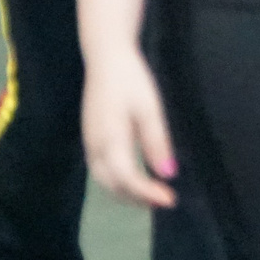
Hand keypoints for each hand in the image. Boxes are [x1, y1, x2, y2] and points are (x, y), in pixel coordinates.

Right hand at [83, 48, 177, 208]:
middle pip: (113, 185)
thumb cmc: (130, 80)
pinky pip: (100, 171)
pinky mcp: (90, 139)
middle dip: (137, 199)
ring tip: (151, 196)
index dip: (147, 193)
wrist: (105, 58)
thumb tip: (168, 174)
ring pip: (104, 181)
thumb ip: (157, 142)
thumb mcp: (149, 108)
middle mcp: (95, 146)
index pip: (127, 178)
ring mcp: (89, 143)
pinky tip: (135, 180)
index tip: (170, 199)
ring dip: (126, 194)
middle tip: (164, 201)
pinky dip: (117, 183)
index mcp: (110, 139)